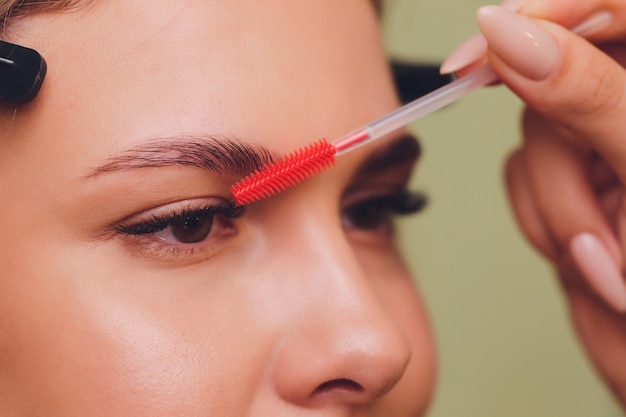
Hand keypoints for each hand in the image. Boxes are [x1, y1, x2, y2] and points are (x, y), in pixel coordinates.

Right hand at [443, 0, 625, 407]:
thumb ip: (586, 94)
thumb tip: (511, 33)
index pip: (607, 10)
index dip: (538, 17)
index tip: (473, 58)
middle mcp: (625, 106)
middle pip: (549, 90)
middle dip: (562, 174)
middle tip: (601, 238)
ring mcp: (599, 145)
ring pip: (530, 142)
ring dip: (558, 212)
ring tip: (614, 268)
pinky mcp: (572, 181)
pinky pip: (523, 182)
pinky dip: (546, 225)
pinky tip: (594, 261)